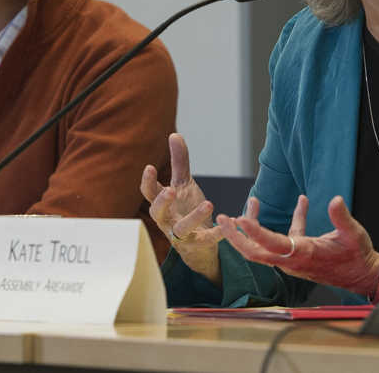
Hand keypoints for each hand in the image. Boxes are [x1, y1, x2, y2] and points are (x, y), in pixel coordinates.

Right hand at [140, 133, 221, 283]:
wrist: (199, 244)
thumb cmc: (186, 210)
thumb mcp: (183, 184)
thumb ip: (179, 162)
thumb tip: (174, 134)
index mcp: (162, 204)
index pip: (149, 193)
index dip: (147, 181)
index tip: (150, 167)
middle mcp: (167, 220)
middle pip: (157, 213)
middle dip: (162, 202)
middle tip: (170, 190)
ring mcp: (181, 235)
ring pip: (182, 229)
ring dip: (194, 217)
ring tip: (209, 204)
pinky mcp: (198, 244)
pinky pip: (207, 239)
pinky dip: (218, 232)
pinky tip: (231, 220)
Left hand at [216, 195, 378, 295]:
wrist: (364, 275)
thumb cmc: (358, 257)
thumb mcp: (354, 235)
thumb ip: (341, 218)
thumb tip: (334, 200)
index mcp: (304, 254)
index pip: (273, 244)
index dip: (255, 232)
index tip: (240, 219)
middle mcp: (293, 259)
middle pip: (254, 252)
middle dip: (236, 237)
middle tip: (222, 218)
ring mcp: (293, 259)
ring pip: (263, 246)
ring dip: (252, 228)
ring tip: (250, 203)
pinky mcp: (298, 255)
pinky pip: (285, 239)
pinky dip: (290, 221)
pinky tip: (302, 201)